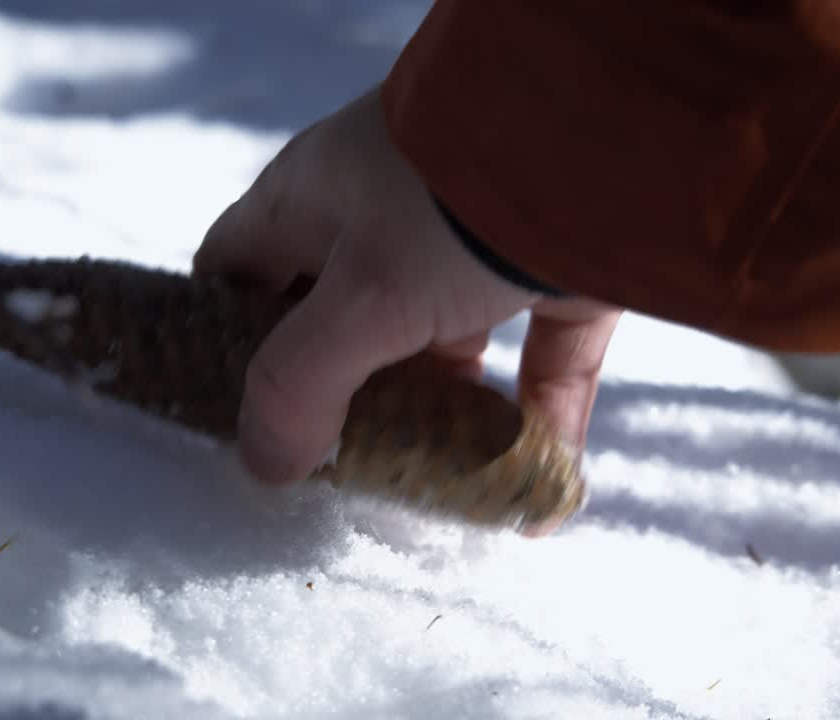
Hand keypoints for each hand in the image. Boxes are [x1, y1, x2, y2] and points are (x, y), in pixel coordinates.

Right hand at [194, 86, 621, 523]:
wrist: (615, 130)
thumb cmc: (452, 205)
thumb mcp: (363, 295)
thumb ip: (303, 385)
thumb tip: (265, 466)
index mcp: (316, 197)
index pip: (240, 267)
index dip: (224, 339)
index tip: (234, 419)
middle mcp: (390, 214)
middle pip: (343, 321)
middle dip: (343, 401)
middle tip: (341, 476)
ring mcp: (479, 241)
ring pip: (446, 344)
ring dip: (445, 418)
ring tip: (437, 493)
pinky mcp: (561, 266)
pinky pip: (541, 355)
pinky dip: (539, 421)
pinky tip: (541, 498)